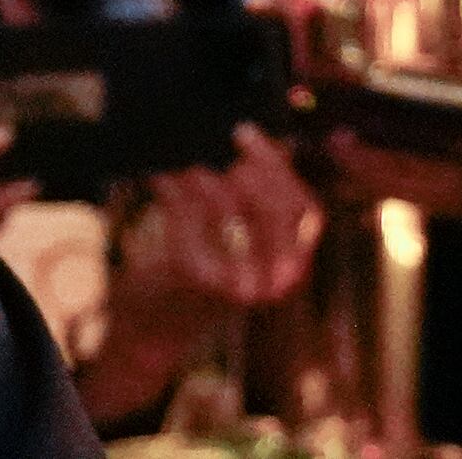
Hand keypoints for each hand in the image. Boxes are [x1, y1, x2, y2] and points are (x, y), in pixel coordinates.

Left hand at [122, 125, 322, 312]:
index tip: (251, 136)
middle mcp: (274, 281)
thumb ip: (258, 202)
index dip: (280, 168)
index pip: (307, 211)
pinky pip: (187, 214)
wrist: (155, 326)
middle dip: (250, 164)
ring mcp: (237, 282)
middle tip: (224, 142)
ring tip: (183, 165)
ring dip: (202, 174)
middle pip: (275, 205)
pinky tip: (158, 179)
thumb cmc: (199, 272)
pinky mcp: (195, 277)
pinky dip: (171, 189)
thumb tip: (270, 142)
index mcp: (292, 268)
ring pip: (229, 204)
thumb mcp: (240, 242)